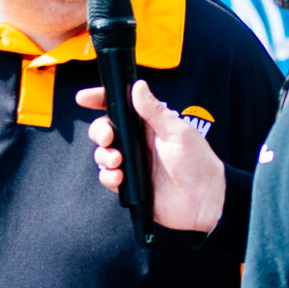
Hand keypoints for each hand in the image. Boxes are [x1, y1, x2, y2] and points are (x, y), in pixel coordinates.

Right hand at [77, 80, 225, 233]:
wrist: (203, 201)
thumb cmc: (197, 163)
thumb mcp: (177, 132)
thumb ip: (155, 111)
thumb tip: (138, 86)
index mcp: (149, 125)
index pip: (120, 107)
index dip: (101, 100)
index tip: (85, 98)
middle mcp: (138, 142)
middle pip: (105, 130)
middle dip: (99, 132)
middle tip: (108, 138)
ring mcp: (133, 163)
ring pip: (103, 154)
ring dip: (103, 156)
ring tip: (117, 161)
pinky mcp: (130, 184)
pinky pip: (108, 177)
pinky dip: (108, 177)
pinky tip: (119, 178)